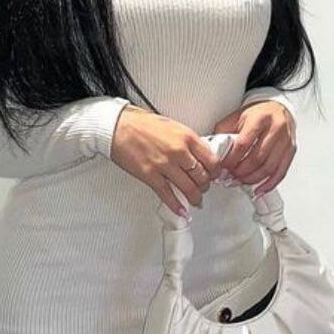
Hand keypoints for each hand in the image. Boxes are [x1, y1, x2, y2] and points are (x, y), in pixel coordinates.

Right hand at [110, 105, 224, 217]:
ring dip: (194, 197)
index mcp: (187, 137)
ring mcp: (164, 165)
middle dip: (205, 186)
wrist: (117, 125)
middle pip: (202, 177)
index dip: (216, 172)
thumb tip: (197, 156)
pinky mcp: (150, 175)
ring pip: (189, 188)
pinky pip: (168, 195)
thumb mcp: (173, 126)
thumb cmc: (141, 123)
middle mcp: (179, 151)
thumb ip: (187, 141)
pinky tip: (181, 211)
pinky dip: (176, 206)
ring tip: (195, 200)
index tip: (214, 175)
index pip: (212, 160)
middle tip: (204, 188)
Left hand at [211, 100, 296, 195]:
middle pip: (256, 159)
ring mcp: (285, 140)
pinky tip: (259, 190)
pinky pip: (281, 172)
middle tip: (229, 177)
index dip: (231, 160)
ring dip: (251, 179)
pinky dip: (269, 184)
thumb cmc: (257, 114)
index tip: (222, 167)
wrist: (277, 109)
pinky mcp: (291, 150)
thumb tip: (214, 153)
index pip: (243, 145)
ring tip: (240, 182)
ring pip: (268, 168)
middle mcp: (275, 128)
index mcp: (260, 118)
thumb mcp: (236, 118)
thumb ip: (224, 133)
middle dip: (240, 172)